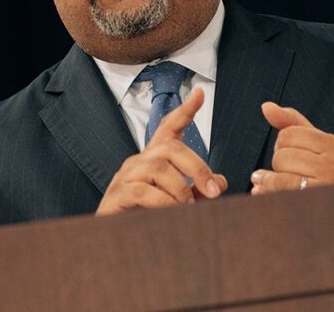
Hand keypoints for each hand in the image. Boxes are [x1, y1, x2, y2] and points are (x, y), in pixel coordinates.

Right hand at [96, 89, 227, 215]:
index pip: (169, 128)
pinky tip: (170, 212)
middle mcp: (139, 162)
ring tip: (188, 208)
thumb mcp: (179, 202)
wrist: (114, 240)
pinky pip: (142, 190)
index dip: (184, 110)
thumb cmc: (146, 218)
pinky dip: (162, 202)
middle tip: (212, 191)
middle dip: (197, 167)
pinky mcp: (117, 194)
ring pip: (158, 167)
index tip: (199, 93)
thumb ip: (197, 191)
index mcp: (154, 160)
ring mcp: (126, 176)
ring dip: (180, 188)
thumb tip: (219, 182)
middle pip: (170, 147)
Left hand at [250, 102, 333, 194]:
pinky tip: (263, 191)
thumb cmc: (325, 175)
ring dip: (273, 178)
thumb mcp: (314, 145)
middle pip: (282, 153)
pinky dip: (267, 189)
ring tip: (281, 184)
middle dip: (279, 163)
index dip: (282, 145)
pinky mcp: (315, 199)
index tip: (293, 155)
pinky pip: (281, 187)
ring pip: (280, 169)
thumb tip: (266, 106)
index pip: (288, 134)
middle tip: (290, 173)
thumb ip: (291, 123)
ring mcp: (328, 184)